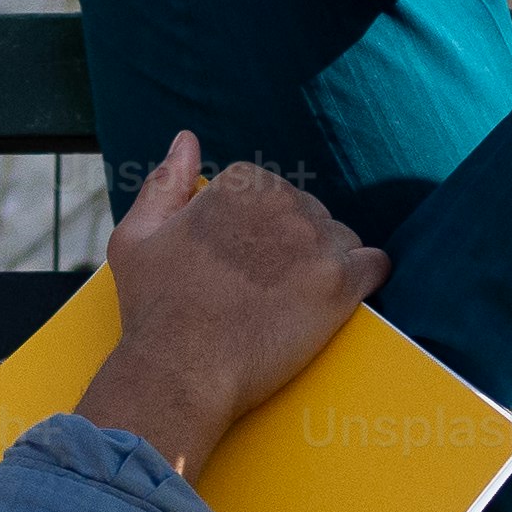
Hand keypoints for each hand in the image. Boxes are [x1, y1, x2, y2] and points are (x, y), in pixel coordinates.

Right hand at [73, 130, 387, 472]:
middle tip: (264, 287)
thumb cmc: (154, 309)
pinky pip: (375, 265)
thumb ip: (165, 182)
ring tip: (293, 300)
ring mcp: (315, 242)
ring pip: (340, 239)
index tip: (242, 261)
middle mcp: (283, 202)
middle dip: (293, 244)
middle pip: (308, 213)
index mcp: (240, 184)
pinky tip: (342, 295)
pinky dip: (364, 277)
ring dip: (324, 263)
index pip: (270, 192)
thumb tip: (186, 139)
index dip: (256, 229)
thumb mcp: (136, 236)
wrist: (181, 372)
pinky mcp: (341, 283)